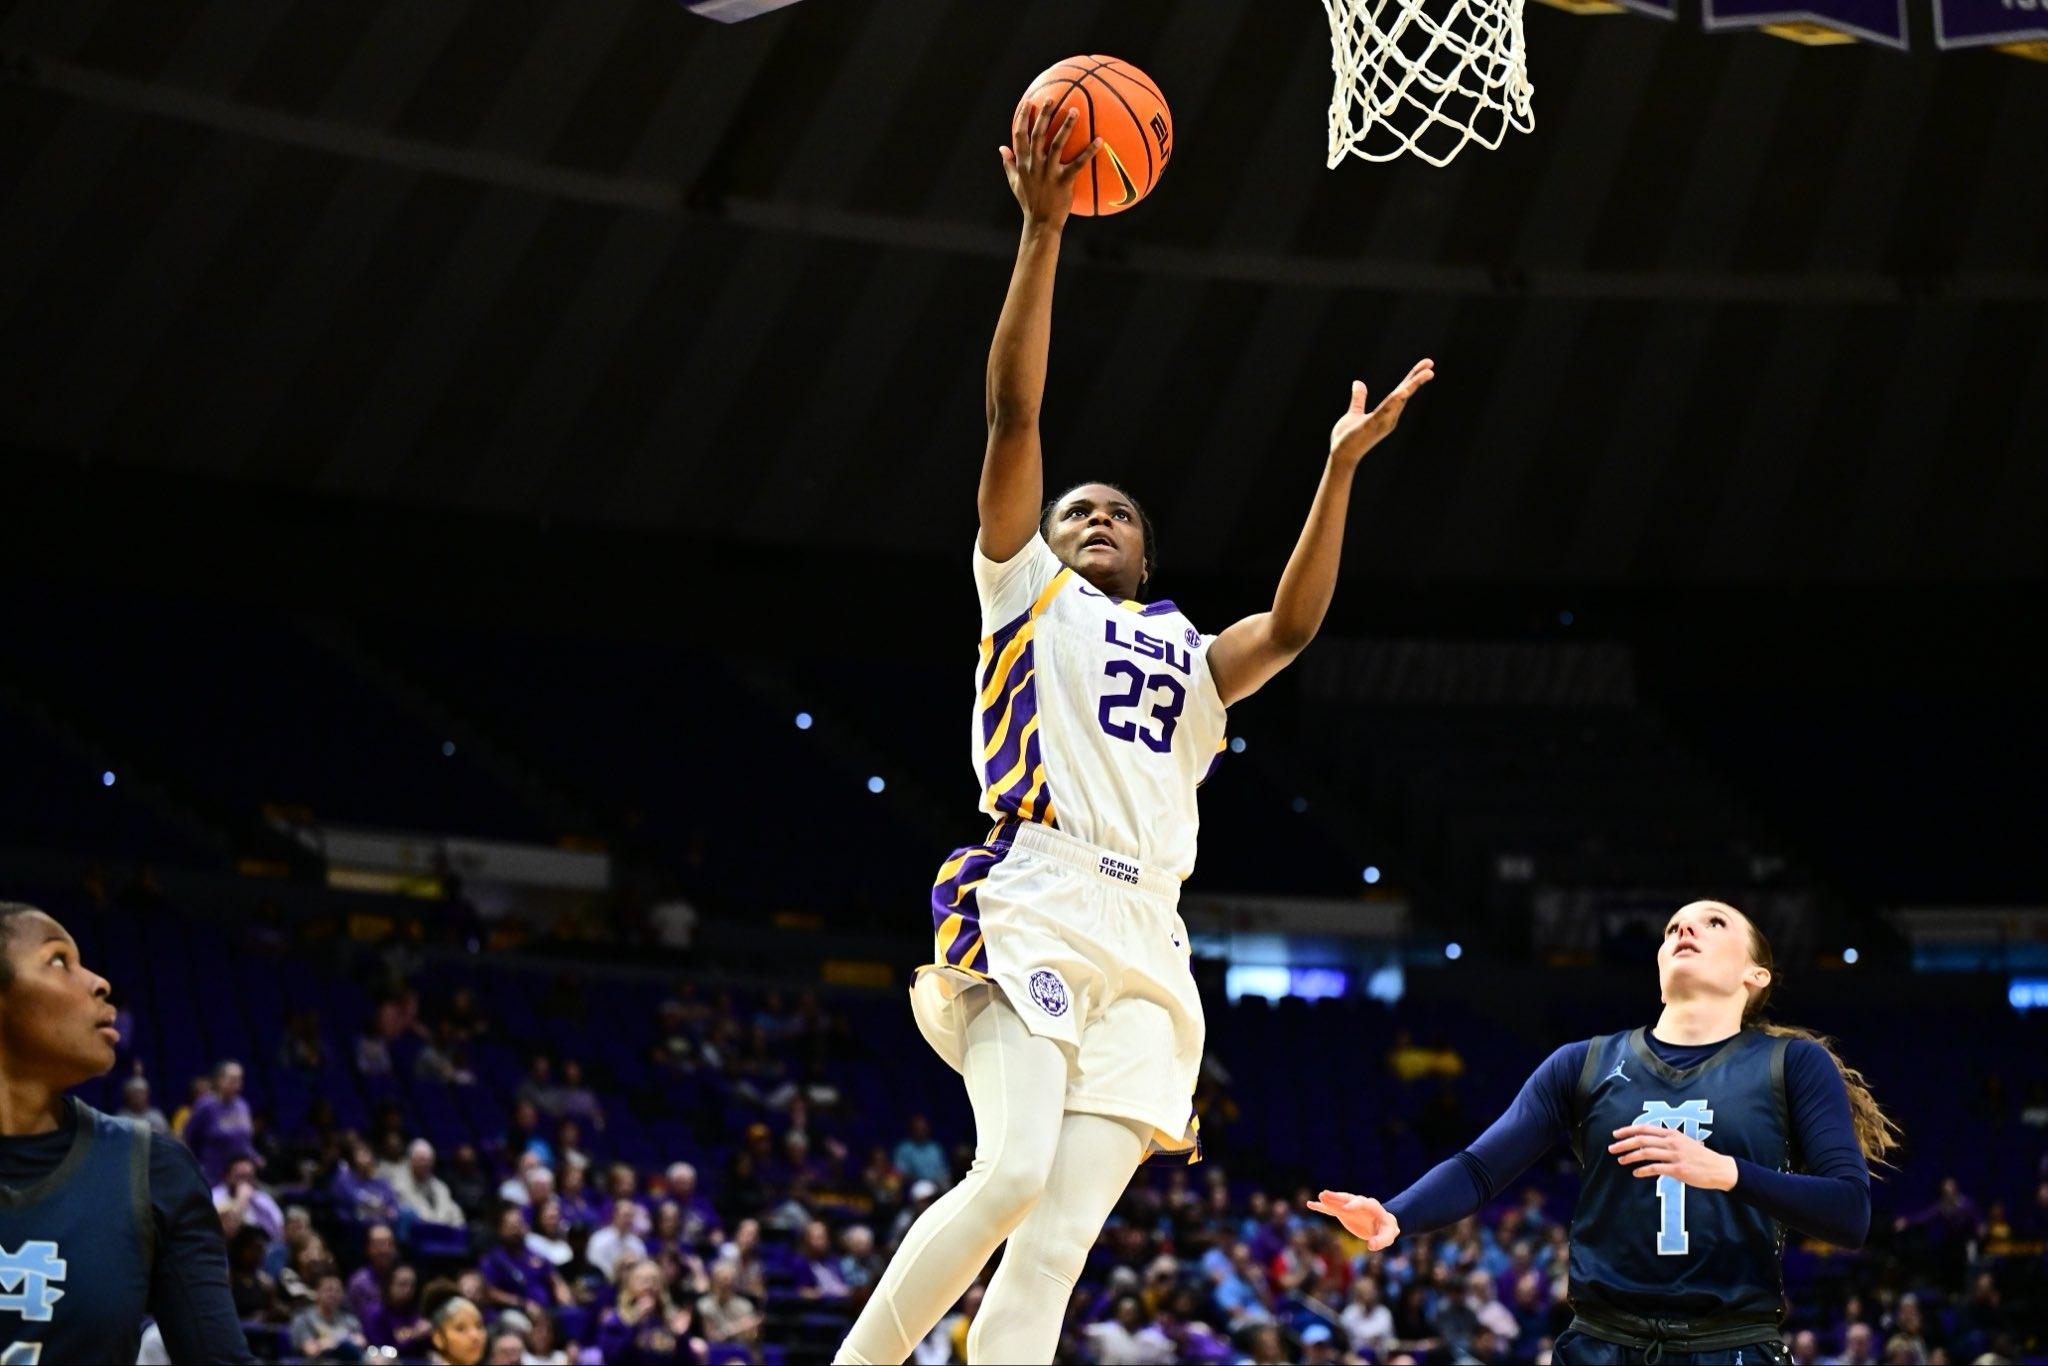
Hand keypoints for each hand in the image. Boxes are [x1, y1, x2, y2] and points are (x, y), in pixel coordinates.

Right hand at [1001, 101, 1100, 228]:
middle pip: (1037, 134)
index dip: (1022, 117)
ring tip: (1075, 110)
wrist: (1040, 223)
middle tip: (1051, 99)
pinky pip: (1078, 164)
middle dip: (1043, 114)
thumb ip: (1008, 164)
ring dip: (1066, 126)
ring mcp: (1048, 173)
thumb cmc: (1029, 202)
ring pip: (1057, 144)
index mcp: (1022, 163)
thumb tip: (1001, 148)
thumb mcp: (1014, 183)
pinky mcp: (1063, 181)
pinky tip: (1099, 140)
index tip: (1027, 102)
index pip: (1019, 135)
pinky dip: (1089, 152)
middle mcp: (1034, 165)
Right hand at [1305, 1190, 1400, 1249]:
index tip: (1345, 1209)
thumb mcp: (1388, 1236)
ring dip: (1328, 1199)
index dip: (1354, 1205)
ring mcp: (1349, 1207)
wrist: (1382, 1225)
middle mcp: (1359, 1204)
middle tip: (1325, 1194)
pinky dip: (1322, 1207)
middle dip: (1337, 1197)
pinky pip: (1331, 1209)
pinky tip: (1310, 1204)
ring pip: (1337, 1202)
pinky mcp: (1343, 1213)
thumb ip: (1381, 1241)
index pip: (1362, 1203)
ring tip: (1319, 1196)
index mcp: (1372, 1206)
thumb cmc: (1387, 1230)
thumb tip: (1371, 1246)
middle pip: (1347, 1198)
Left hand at [1328, 359, 1434, 467]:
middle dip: (1417, 379)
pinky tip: (1401, 391)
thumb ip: (1359, 399)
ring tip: (1426, 374)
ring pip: (1399, 400)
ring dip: (1411, 386)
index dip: (1413, 378)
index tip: (1427, 365)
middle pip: (1405, 394)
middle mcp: (1389, 417)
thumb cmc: (1348, 438)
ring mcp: (1382, 422)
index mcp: (1387, 413)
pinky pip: (1384, 411)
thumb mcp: (1354, 413)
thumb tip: (1358, 382)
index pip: (1402, 391)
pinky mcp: (1371, 425)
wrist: (1341, 456)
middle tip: (1430, 366)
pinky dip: (1393, 402)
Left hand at [1608, 1124, 1738, 1190]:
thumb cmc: (1699, 1155)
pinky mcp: (1678, 1169)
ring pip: (1646, 1153)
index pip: (1644, 1128)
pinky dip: (1643, 1171)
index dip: (1628, 1130)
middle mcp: (1672, 1142)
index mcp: (1672, 1133)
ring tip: (1621, 1161)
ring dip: (1630, 1157)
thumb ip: (1666, 1140)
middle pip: (1641, 1140)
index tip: (1615, 1134)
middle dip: (1624, 1144)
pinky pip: (1655, 1169)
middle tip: (1611, 1148)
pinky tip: (1636, 1173)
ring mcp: (1675, 1155)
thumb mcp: (1682, 1141)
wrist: (1718, 1168)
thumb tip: (1645, 1142)